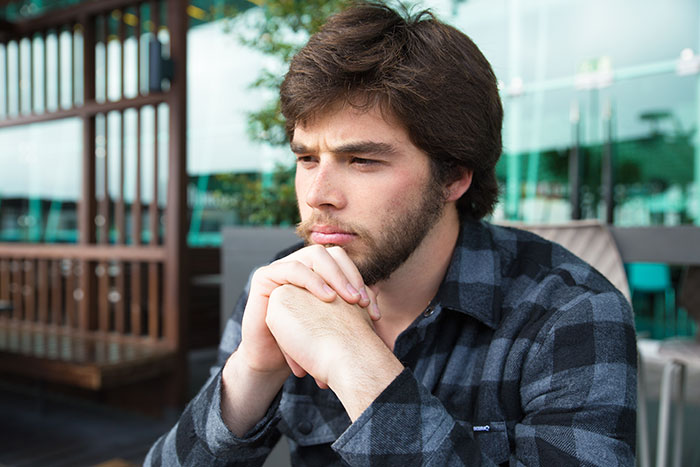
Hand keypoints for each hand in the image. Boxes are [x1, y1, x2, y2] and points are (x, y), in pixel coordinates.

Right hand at [221, 245, 379, 434]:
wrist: (274, 360)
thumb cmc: (305, 342)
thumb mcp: (333, 321)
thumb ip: (350, 304)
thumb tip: (378, 290)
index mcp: (314, 271)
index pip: (342, 261)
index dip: (359, 278)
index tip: (370, 308)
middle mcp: (299, 264)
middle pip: (330, 253)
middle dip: (349, 275)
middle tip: (360, 301)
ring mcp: (281, 267)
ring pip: (314, 255)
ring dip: (335, 276)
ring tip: (347, 300)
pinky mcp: (264, 276)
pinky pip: (292, 268)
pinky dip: (313, 280)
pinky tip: (327, 298)